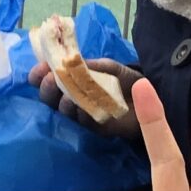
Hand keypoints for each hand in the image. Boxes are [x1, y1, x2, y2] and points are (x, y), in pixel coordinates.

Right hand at [30, 55, 144, 140]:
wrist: (151, 97)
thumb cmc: (128, 79)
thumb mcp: (109, 67)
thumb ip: (91, 66)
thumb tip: (70, 63)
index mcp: (73, 80)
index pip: (49, 78)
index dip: (40, 75)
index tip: (39, 70)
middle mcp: (73, 97)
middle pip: (50, 97)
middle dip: (47, 89)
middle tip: (51, 80)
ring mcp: (82, 113)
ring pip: (64, 110)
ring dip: (62, 102)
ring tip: (68, 95)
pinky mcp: (95, 127)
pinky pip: (82, 121)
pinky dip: (80, 114)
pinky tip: (82, 108)